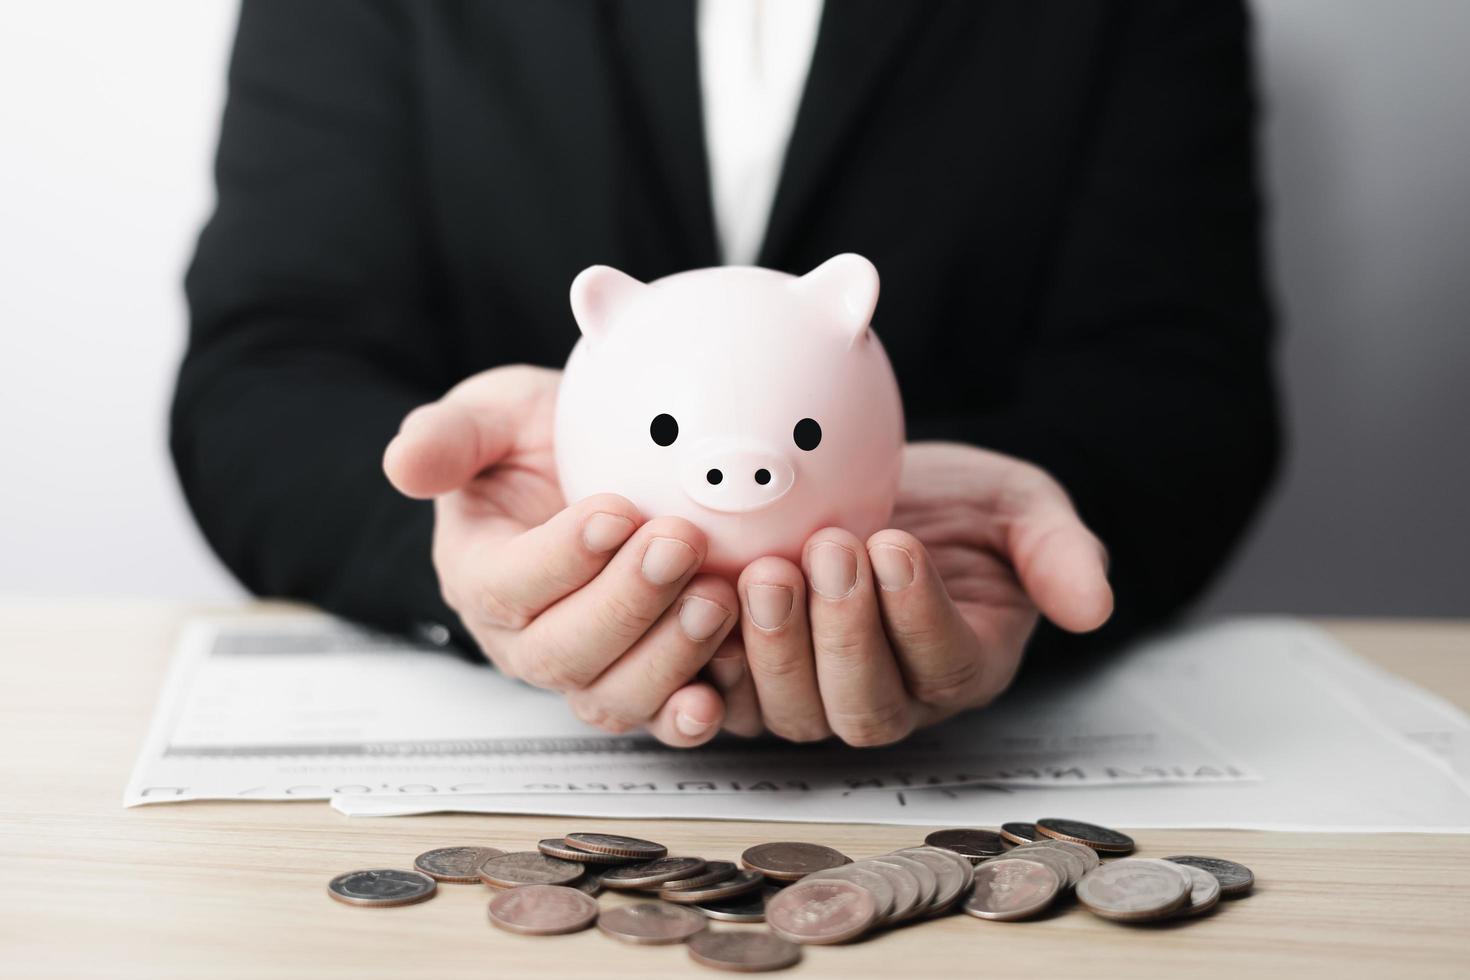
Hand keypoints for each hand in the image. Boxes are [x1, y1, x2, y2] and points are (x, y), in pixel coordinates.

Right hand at [382, 365, 739, 746]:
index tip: (616, 511)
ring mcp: (588, 672)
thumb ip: (450, 436)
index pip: (507, 585)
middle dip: (626, 604)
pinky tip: (724, 689)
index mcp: (479, 574)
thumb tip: (401, 463)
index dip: (560, 557)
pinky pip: (663, 719)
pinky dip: (693, 713)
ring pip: (614, 696)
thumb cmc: (543, 442)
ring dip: (669, 655)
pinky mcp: (646, 686)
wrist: (604, 465)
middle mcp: (526, 640)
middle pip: (563, 653)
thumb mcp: (493, 415)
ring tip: (717, 598)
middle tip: (680, 545)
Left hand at [731, 441, 1113, 745]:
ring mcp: (817, 694)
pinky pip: (725, 696)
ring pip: (794, 713)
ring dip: (777, 646)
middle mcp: (892, 695)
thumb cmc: (952, 503)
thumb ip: (1057, 549)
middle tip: (829, 550)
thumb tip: (1095, 604)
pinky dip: (710, 662)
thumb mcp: (1018, 504)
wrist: (879, 490)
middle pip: (866, 707)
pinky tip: (705, 602)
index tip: (897, 544)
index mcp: (963, 663)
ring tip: (769, 569)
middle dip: (845, 633)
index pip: (946, 665)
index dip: (919, 614)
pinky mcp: (754, 678)